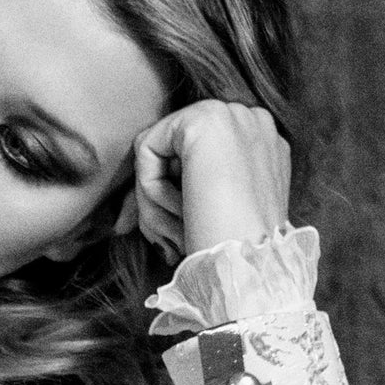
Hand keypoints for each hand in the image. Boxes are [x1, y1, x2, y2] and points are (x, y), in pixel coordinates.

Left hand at [121, 100, 292, 263]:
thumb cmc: (231, 259)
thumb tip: (122, 219)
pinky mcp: (203, 120)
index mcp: (261, 148)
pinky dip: (150, 192)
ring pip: (158, 153)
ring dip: (155, 206)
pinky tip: (180, 216)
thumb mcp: (213, 219)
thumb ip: (185, 198)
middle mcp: (251, 122)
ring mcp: (231, 115)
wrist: (250, 268)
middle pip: (174, 154)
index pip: (195, 161)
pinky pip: (146, 150)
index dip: (175, 201)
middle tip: (171, 247)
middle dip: (159, 204)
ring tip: (178, 239)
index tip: (174, 244)